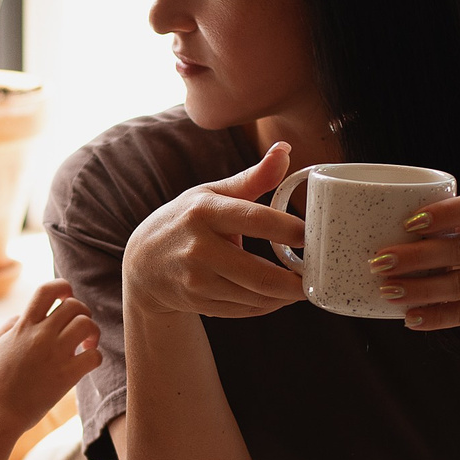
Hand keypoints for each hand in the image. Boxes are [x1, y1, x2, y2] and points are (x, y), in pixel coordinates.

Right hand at [0, 279, 100, 429]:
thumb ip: (10, 325)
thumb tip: (24, 314)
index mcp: (23, 326)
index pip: (47, 290)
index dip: (62, 287)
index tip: (65, 297)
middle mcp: (41, 336)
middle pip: (74, 305)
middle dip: (81, 311)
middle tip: (78, 327)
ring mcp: (55, 355)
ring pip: (87, 325)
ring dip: (91, 331)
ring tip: (85, 343)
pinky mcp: (67, 376)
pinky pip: (94, 356)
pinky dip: (95, 356)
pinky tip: (86, 361)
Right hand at [122, 141, 307, 318]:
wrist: (143, 263)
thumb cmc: (187, 221)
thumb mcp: (212, 194)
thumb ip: (253, 178)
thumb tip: (285, 149)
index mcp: (204, 211)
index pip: (254, 219)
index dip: (287, 229)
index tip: (310, 236)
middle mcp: (198, 248)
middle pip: (259, 274)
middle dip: (294, 281)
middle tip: (316, 275)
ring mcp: (196, 280)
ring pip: (254, 297)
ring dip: (284, 296)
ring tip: (301, 285)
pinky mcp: (198, 302)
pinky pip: (244, 310)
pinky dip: (266, 305)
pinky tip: (276, 296)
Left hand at [366, 192, 459, 335]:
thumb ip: (447, 221)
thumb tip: (375, 221)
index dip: (444, 213)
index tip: (408, 223)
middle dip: (415, 257)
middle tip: (378, 261)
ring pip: (459, 284)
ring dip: (419, 289)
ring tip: (386, 290)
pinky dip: (435, 316)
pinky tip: (409, 318)